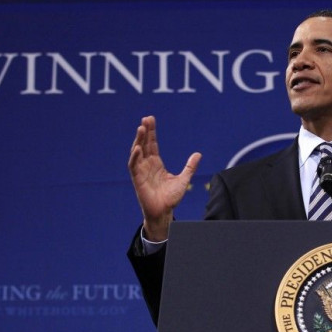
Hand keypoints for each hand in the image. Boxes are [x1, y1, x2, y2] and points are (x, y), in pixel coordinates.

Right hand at [128, 116, 200, 240]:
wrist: (164, 212)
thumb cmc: (171, 198)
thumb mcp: (184, 179)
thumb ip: (190, 167)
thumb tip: (198, 154)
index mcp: (156, 163)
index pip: (152, 144)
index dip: (152, 132)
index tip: (151, 119)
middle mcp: (147, 165)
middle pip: (144, 144)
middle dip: (144, 131)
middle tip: (146, 118)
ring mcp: (141, 171)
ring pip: (137, 152)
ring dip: (138, 140)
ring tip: (141, 128)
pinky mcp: (137, 179)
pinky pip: (133, 166)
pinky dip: (135, 157)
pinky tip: (138, 148)